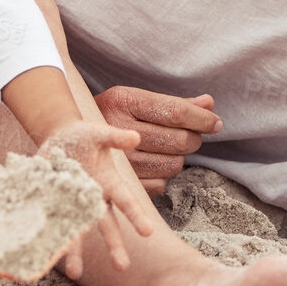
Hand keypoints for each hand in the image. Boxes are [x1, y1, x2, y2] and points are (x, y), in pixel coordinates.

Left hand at [39, 119, 153, 277]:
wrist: (58, 138)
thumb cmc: (83, 136)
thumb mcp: (97, 134)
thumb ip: (115, 138)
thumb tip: (135, 137)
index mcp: (109, 182)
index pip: (125, 201)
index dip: (136, 216)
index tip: (148, 233)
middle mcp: (94, 199)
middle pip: (106, 225)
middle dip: (114, 245)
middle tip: (122, 267)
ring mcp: (73, 204)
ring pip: (77, 232)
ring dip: (75, 252)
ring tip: (74, 273)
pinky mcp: (54, 204)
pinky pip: (53, 224)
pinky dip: (49, 238)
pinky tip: (44, 255)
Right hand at [94, 86, 222, 193]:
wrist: (71, 140)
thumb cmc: (113, 116)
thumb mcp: (136, 101)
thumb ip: (174, 103)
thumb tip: (209, 102)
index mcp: (122, 101)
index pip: (175, 111)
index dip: (201, 118)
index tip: (215, 122)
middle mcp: (118, 128)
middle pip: (179, 140)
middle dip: (194, 138)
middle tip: (190, 135)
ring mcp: (117, 159)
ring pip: (174, 164)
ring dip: (178, 157)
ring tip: (166, 149)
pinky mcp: (120, 183)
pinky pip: (161, 184)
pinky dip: (164, 175)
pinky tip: (152, 164)